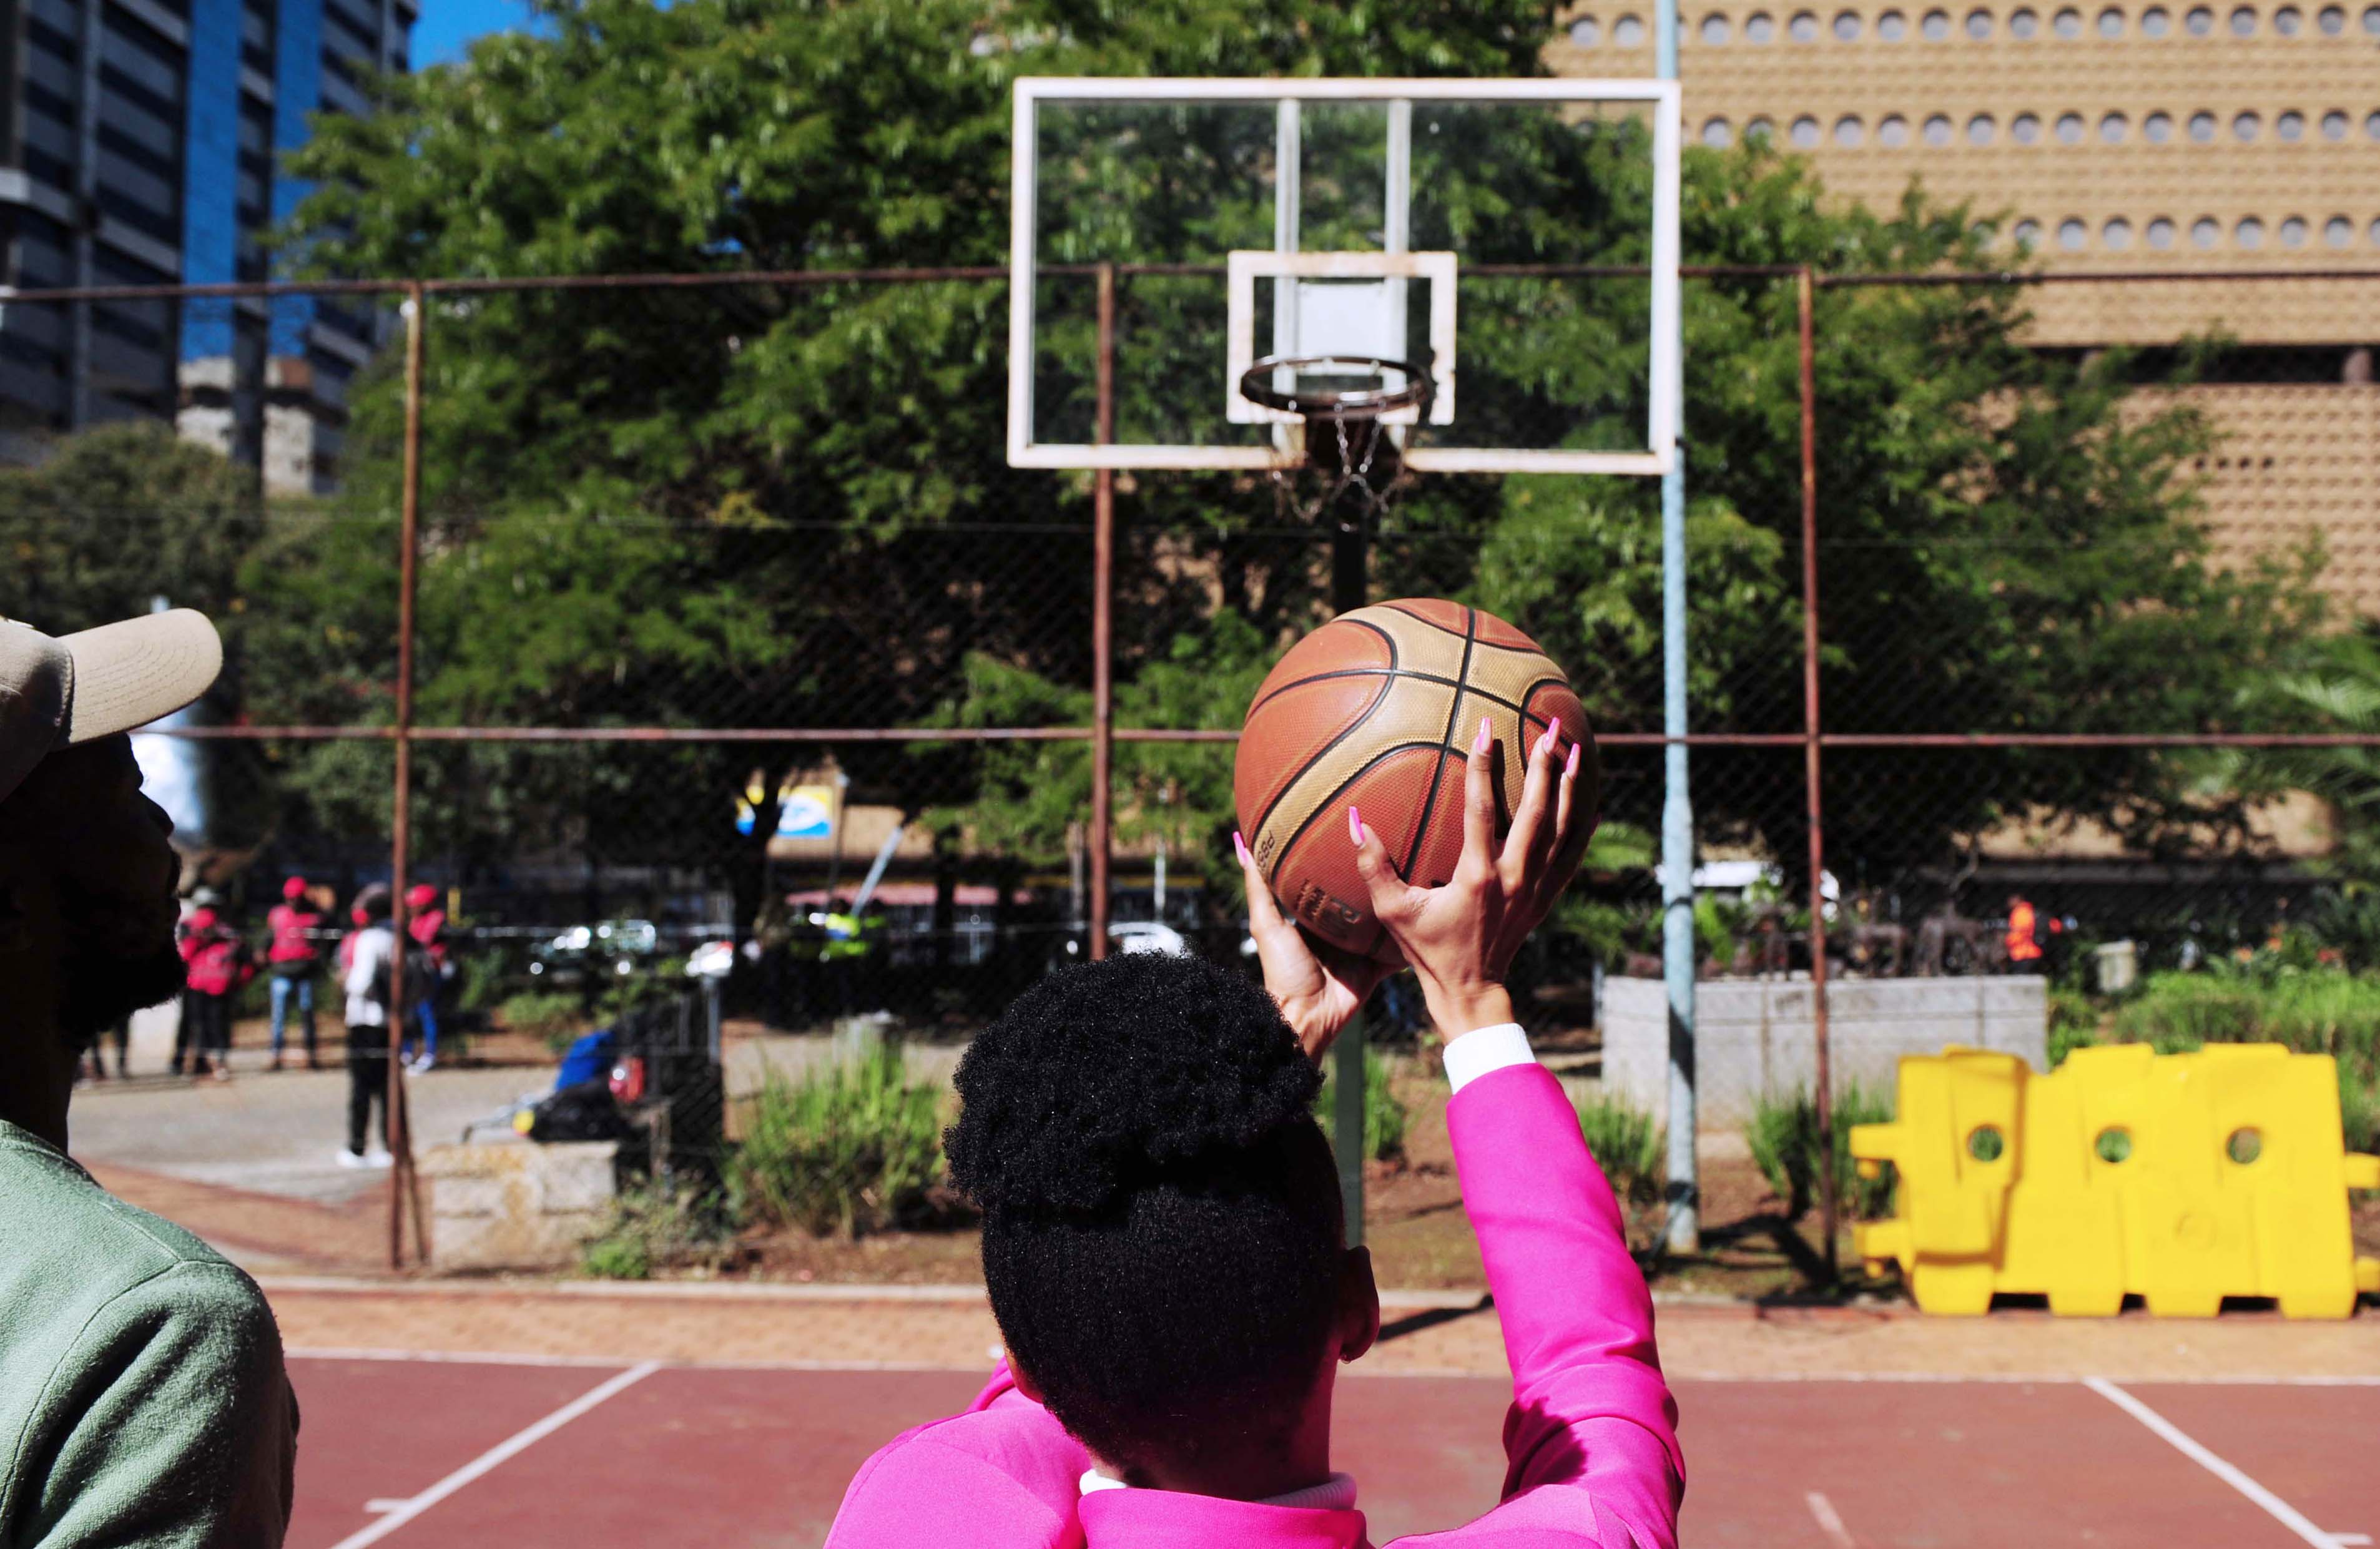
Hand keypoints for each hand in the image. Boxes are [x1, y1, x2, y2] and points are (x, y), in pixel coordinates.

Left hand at [1235, 830, 1399, 1062]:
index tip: (1357, 830)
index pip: (1331, 882)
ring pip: (1383, 922)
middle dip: (1377, 880)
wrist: (1305, 1018)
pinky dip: (1410, 940)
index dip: (1343, 861)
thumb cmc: (1281, 971)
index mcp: (1314, 918)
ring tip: (1422, 877)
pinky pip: (1397, 951)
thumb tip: (1240, 843)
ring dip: (1398, 905)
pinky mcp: (1375, 968)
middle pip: (1361, 900)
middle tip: (1400, 848)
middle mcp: (1338, 931)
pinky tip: (1430, 918)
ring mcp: (1359, 950)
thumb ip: (1258, 888)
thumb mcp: (1266, 925)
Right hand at [1351, 716, 1593, 1035]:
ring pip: (1561, 829)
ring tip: (1575, 749)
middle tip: (1550, 727)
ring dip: (1569, 788)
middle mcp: (1513, 878)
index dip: (1482, 766)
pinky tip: (1588, 800)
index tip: (1484, 728)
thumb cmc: (1428, 951)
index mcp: (1476, 877)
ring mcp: (1534, 888)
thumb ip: (1372, 866)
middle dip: (1543, 765)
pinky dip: (1581, 825)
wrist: (1471, 990)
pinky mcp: (1545, 898)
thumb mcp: (1394, 911)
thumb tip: (1355, 820)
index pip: (1481, 809)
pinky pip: (1570, 855)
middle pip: (1536, 812)